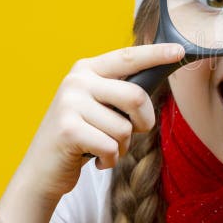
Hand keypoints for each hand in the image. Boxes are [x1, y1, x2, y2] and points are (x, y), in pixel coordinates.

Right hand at [0, 43, 183, 222]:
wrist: (42, 171)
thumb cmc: (82, 136)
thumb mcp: (99, 105)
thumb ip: (122, 90)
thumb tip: (161, 73)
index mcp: (88, 69)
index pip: (128, 56)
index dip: (156, 54)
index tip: (180, 51)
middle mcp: (77, 81)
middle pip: (136, 96)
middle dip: (144, 122)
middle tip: (134, 133)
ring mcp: (69, 104)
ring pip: (125, 128)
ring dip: (123, 147)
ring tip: (104, 147)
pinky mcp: (67, 130)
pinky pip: (111, 147)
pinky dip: (110, 160)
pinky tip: (95, 159)